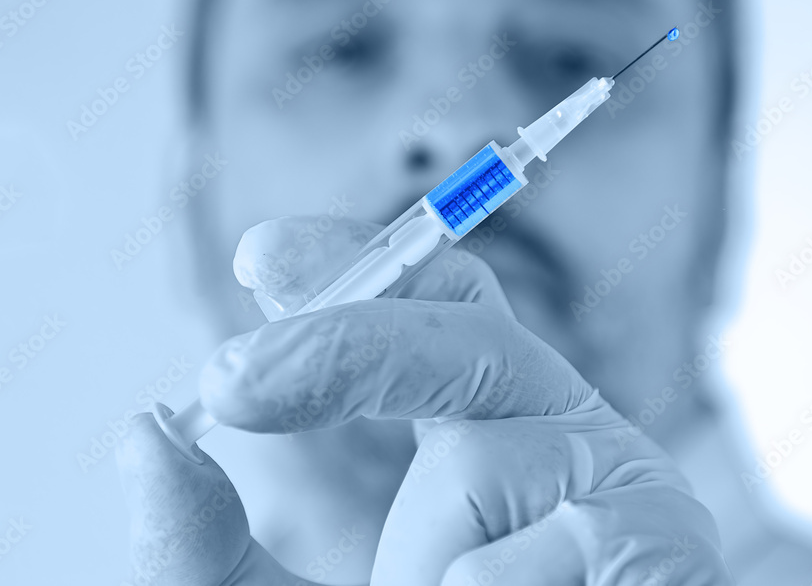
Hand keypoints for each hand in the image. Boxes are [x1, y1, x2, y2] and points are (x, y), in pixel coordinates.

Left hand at [118, 215, 733, 584]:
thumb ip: (206, 546)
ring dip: (419, 564)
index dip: (355, 265)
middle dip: (346, 343)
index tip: (256, 256)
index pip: (434, 305)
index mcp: (481, 428)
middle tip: (228, 381)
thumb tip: (143, 432)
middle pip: (468, 335)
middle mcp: (555, 436)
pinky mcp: (668, 552)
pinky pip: (546, 557)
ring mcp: (623, 489)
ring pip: (485, 470)